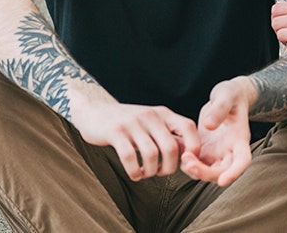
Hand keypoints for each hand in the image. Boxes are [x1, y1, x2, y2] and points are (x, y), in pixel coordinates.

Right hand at [69, 101, 199, 181]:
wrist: (93, 112)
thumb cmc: (128, 125)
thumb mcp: (151, 124)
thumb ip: (169, 136)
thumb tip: (190, 156)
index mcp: (163, 113)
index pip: (188, 127)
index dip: (193, 147)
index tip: (186, 163)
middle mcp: (150, 116)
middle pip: (171, 147)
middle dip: (169, 168)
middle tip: (160, 172)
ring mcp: (132, 123)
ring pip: (151, 155)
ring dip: (151, 172)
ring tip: (145, 173)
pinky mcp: (115, 132)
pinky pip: (130, 157)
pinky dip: (135, 172)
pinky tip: (134, 174)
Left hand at [181, 77, 253, 185]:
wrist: (227, 96)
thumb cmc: (230, 94)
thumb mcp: (226, 95)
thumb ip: (219, 108)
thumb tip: (208, 125)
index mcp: (240, 138)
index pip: (242, 161)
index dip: (234, 173)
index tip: (222, 182)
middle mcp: (231, 150)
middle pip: (222, 172)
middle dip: (206, 173)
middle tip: (188, 163)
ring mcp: (218, 152)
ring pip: (208, 172)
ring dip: (195, 171)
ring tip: (183, 157)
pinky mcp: (206, 151)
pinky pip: (197, 164)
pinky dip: (188, 164)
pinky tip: (179, 153)